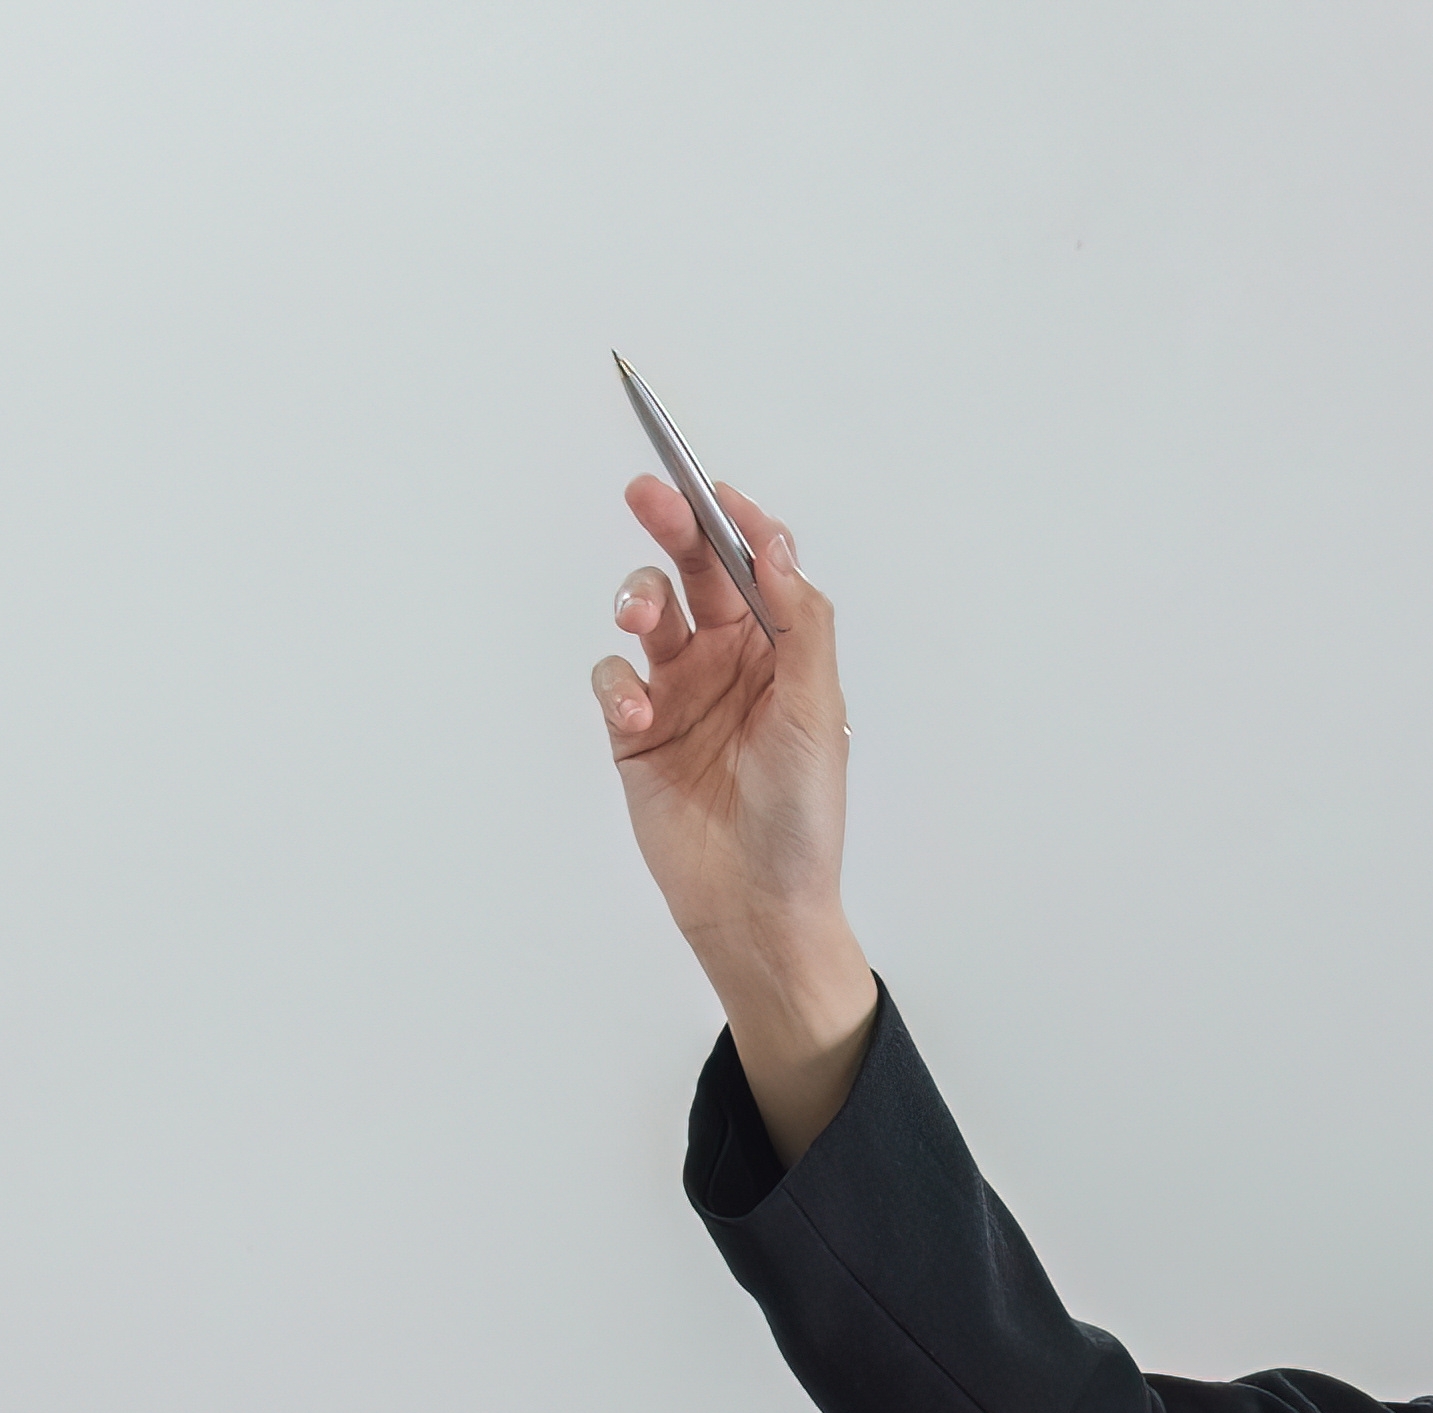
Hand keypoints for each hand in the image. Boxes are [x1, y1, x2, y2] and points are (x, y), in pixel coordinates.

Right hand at [586, 465, 870, 1116]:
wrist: (757, 905)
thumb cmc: (802, 818)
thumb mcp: (819, 711)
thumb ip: (800, 622)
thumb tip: (775, 544)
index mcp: (784, 649)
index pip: (756, 564)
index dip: (734, 519)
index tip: (710, 486)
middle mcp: (732, 661)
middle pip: (695, 569)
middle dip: (672, 525)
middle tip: (647, 493)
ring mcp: (682, 693)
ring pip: (647, 612)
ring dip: (637, 598)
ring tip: (639, 619)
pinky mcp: (638, 733)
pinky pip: (613, 682)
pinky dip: (616, 687)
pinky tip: (636, 718)